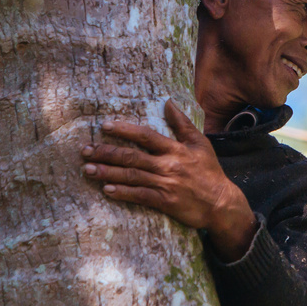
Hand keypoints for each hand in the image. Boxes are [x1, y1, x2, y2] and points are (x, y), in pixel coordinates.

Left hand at [82, 100, 257, 261]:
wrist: (222, 203)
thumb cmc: (209, 172)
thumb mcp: (200, 144)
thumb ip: (182, 124)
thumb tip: (168, 102)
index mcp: (175, 149)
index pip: (145, 136)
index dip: (124, 130)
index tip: (105, 126)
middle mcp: (168, 165)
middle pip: (132, 156)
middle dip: (106, 153)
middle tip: (85, 150)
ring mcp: (166, 185)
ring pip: (132, 176)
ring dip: (107, 173)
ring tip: (87, 169)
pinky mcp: (166, 203)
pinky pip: (140, 196)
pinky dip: (123, 193)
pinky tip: (107, 190)